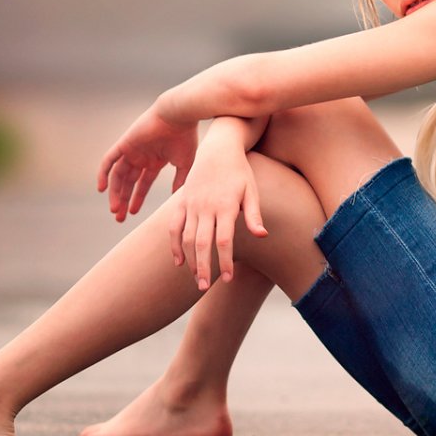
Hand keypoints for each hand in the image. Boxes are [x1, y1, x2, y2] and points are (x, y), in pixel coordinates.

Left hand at [97, 103, 197, 222]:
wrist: (179, 116)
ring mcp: (132, 150)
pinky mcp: (124, 144)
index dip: (137, 198)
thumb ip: (180, 182)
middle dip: (124, 200)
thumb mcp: (185, 165)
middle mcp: (141, 156)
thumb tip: (177, 198)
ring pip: (118, 175)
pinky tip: (101, 189)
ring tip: (115, 210)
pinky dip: (103, 174)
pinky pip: (109, 161)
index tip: (133, 214)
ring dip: (115, 193)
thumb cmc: (185, 137)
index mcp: (155, 160)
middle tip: (119, 218)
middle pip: (128, 182)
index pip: (143, 183)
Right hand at [162, 142, 267, 290]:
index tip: (228, 279)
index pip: (224, 240)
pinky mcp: (181, 201)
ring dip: (189, 261)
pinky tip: (178, 262)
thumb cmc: (240, 171)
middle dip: (204, 267)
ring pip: (185, 237)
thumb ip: (253, 214)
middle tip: (205, 288)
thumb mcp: (251, 190)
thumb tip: (262, 236)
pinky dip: (173, 244)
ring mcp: (191, 204)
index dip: (225, 261)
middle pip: (201, 243)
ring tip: (196, 280)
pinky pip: (173, 226)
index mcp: (225, 205)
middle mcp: (205, 206)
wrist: (218, 148)